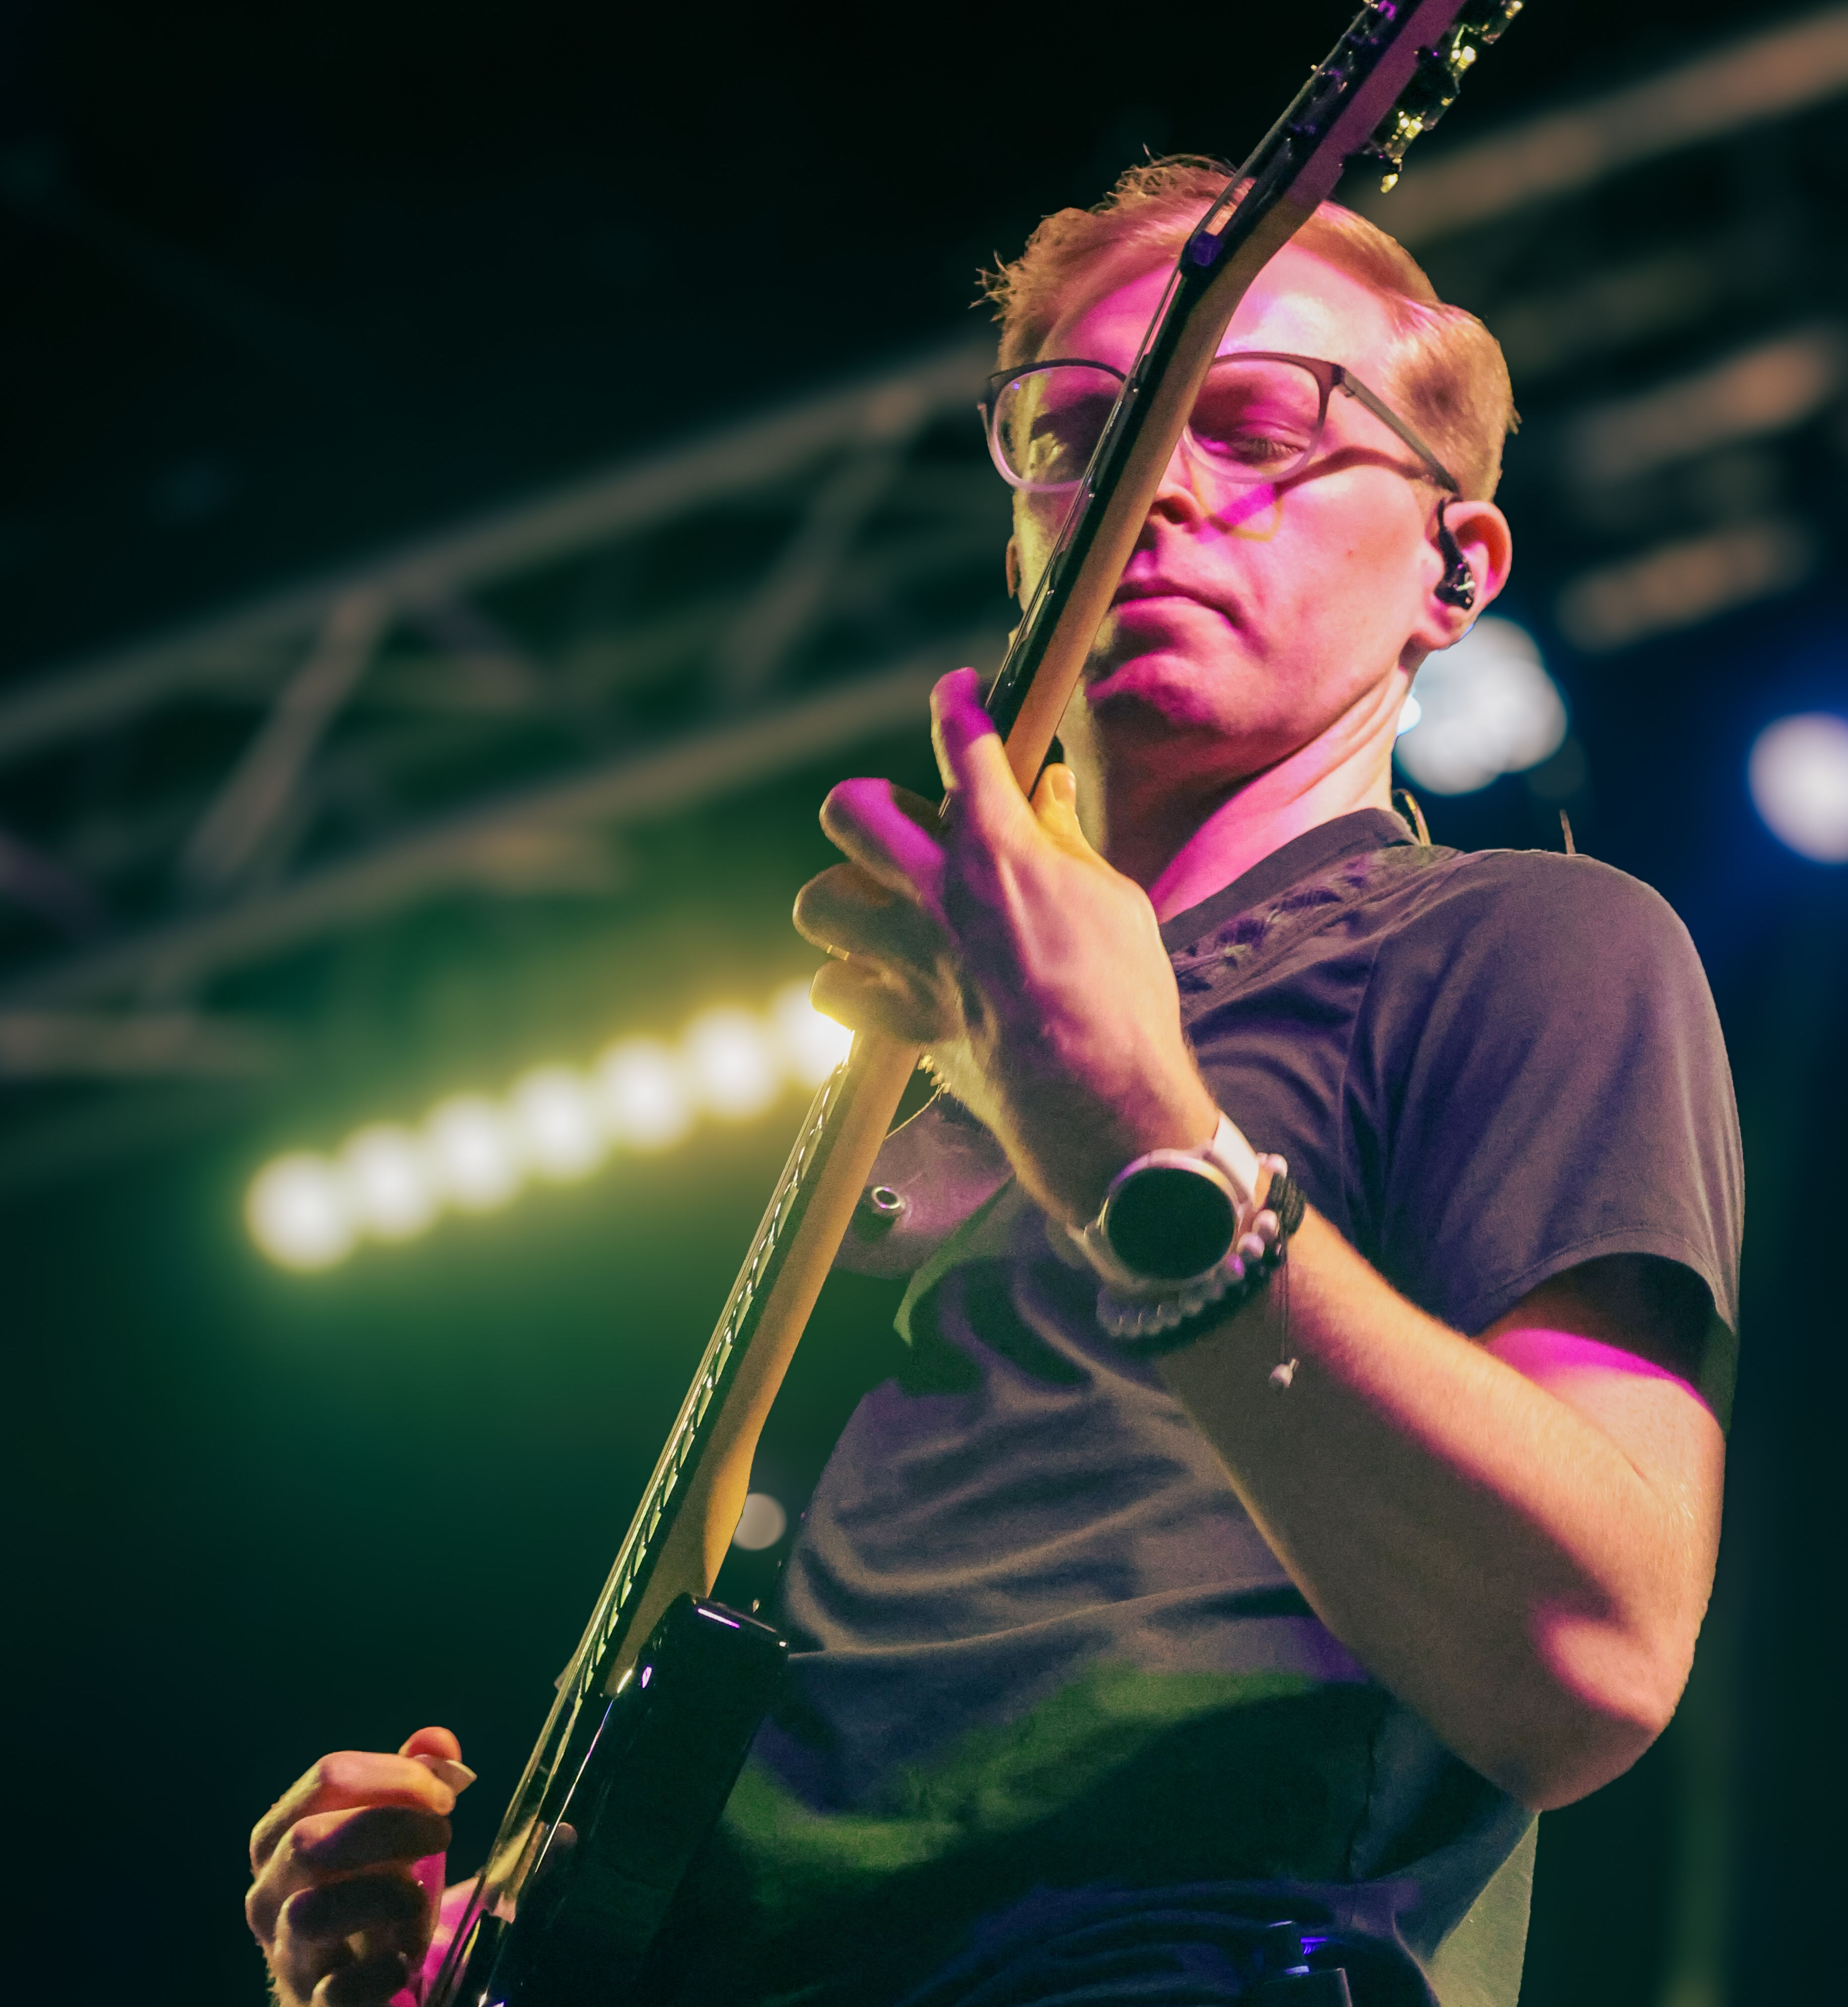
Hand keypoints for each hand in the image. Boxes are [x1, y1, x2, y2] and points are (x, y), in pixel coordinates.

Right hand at [247, 1726, 473, 2006]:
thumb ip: (412, 1781)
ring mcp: (285, 1954)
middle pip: (309, 1839)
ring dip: (385, 1896)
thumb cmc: (372, 1892)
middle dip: (390, 1825)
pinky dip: (381, 1971)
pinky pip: (335, 1991)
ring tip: (420, 1900)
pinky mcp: (312, 2005)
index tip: (443, 1794)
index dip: (395, 1775)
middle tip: (443, 1833)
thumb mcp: (391, 1832)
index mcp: (283, 1836)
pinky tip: (405, 1960)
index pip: (328, 1777)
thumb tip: (437, 1740)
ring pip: (310, 1913)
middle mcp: (269, 1893)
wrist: (350, 1985)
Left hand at [795, 668, 1216, 1222]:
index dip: (954, 705)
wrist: (1099, 1096)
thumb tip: (1049, 789)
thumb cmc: (1125, 996)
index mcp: (1000, 848)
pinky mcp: (898, 1017)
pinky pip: (831, 989)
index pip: (963, 745)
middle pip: (852, 810)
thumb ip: (1066, 839)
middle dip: (869, 804)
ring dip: (845, 900)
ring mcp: (909, 956)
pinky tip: (879, 983)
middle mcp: (938, 891)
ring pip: (820, 901)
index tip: (954, 693)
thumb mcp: (1112, 897)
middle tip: (901, 824)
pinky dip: (849, 985)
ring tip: (880, 910)